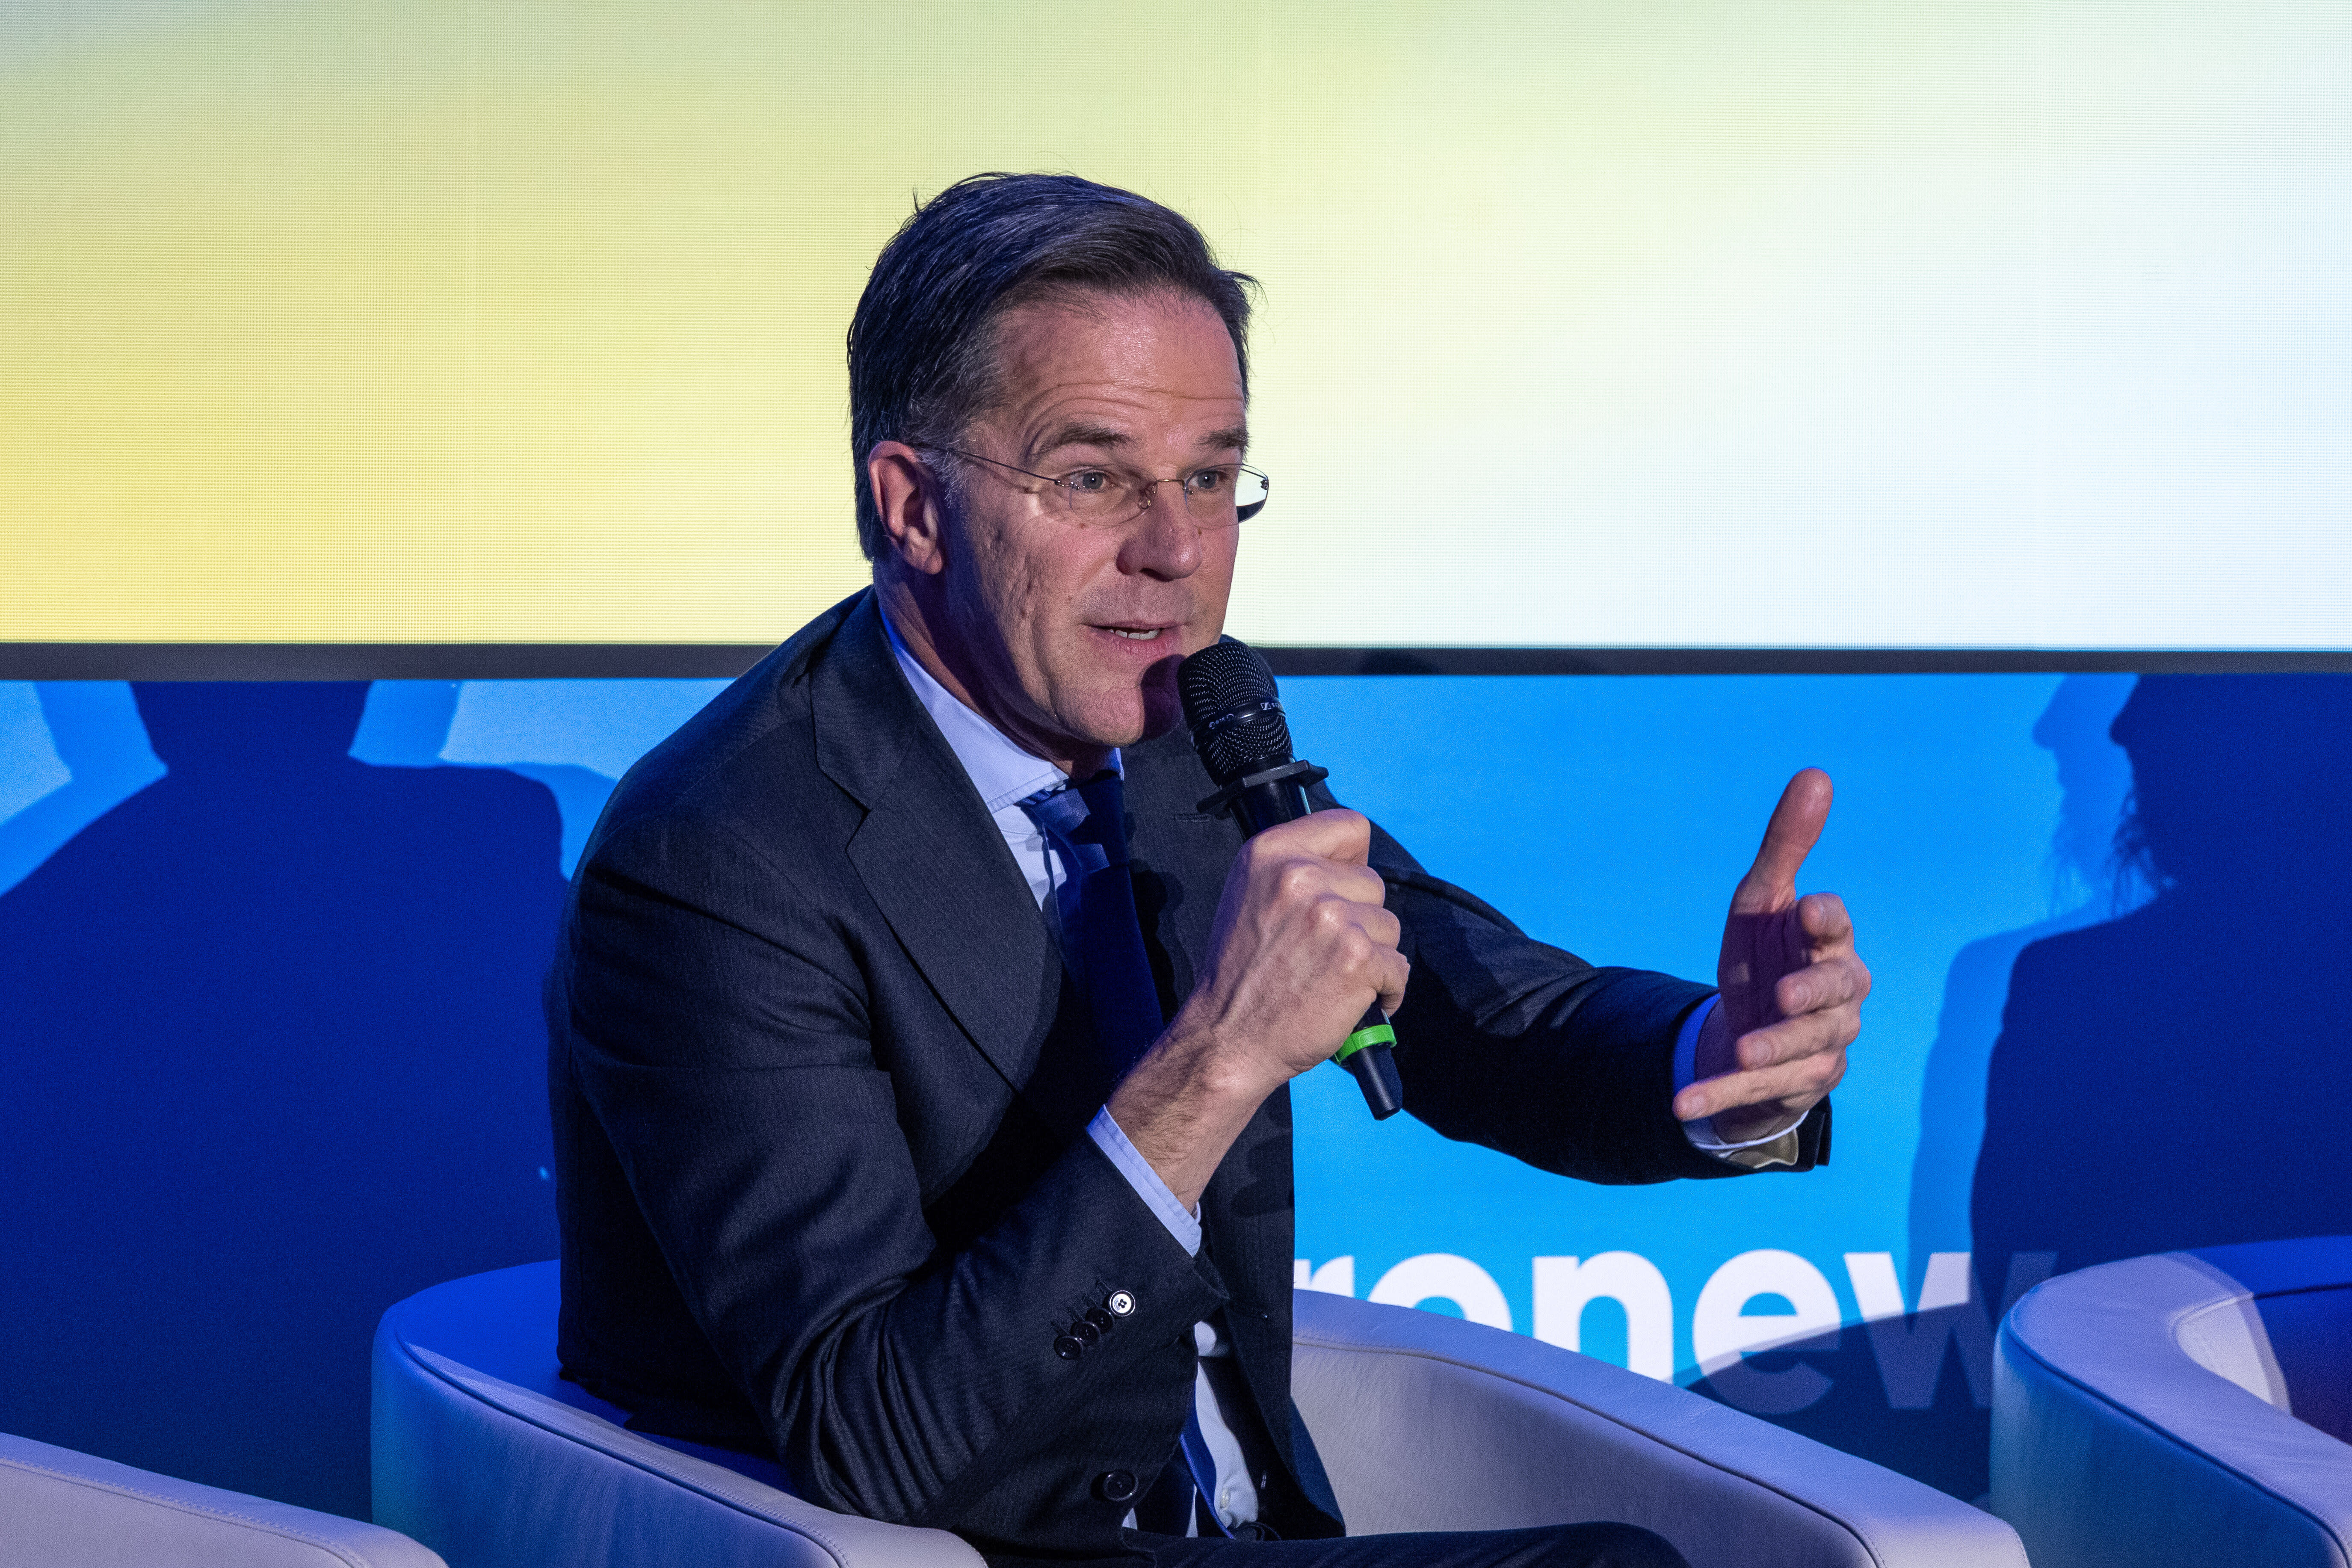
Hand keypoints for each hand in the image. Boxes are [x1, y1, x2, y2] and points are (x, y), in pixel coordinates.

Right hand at [1109, 809, 1406, 1206]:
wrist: (1227, 1039)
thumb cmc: (1240, 975)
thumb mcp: (1248, 896)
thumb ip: (1293, 870)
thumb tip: (1349, 862)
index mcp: (1271, 853)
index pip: (1350, 826)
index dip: (1353, 862)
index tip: (1342, 889)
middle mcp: (1300, 877)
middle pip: (1373, 883)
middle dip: (1360, 919)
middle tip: (1324, 952)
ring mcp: (1332, 917)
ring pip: (1389, 926)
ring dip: (1372, 956)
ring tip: (1333, 978)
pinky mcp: (1358, 958)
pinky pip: (1398, 966)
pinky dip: (1385, 990)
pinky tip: (1351, 1002)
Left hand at [1673, 768, 1868, 1143]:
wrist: (1752, 1032)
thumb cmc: (1767, 957)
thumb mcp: (1761, 902)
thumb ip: (1787, 845)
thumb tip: (1816, 774)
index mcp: (1827, 947)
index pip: (1835, 929)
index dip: (1826, 921)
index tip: (1809, 908)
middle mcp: (1836, 999)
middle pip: (1837, 996)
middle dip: (1812, 995)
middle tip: (1783, 993)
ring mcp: (1819, 1047)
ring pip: (1807, 1051)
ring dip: (1772, 1052)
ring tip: (1740, 1050)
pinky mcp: (1794, 1088)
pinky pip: (1759, 1095)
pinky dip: (1721, 1097)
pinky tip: (1682, 1103)